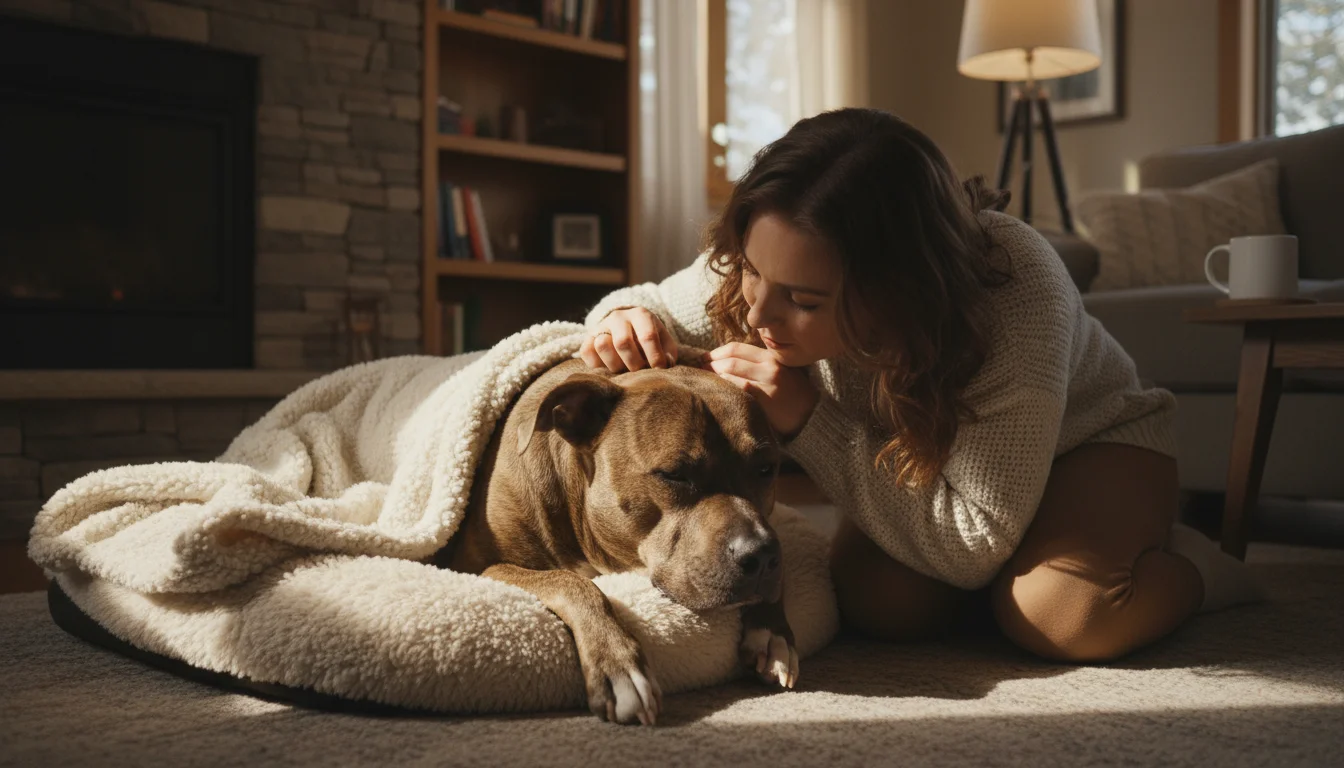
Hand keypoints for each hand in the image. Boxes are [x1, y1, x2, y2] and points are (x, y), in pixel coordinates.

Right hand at [580, 307, 677, 372]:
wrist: (629, 329)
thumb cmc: (650, 340)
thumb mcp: (664, 343)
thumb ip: (668, 355)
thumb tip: (664, 366)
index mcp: (641, 315)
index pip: (647, 336)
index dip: (654, 357)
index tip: (659, 369)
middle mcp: (618, 317)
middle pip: (623, 342)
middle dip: (634, 364)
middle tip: (640, 372)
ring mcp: (600, 326)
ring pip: (602, 345)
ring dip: (615, 365)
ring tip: (624, 370)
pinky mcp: (587, 338)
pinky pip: (586, 352)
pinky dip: (597, 365)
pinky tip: (609, 368)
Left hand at [701, 343, 818, 438]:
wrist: (812, 416)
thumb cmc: (792, 394)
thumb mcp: (780, 371)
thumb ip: (759, 363)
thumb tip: (725, 360)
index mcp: (771, 357)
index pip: (736, 348)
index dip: (716, 352)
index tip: (704, 357)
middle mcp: (770, 367)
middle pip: (730, 359)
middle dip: (710, 364)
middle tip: (699, 369)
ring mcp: (768, 384)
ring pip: (731, 373)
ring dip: (713, 376)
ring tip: (704, 380)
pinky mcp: (765, 400)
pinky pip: (737, 390)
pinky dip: (723, 388)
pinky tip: (716, 393)